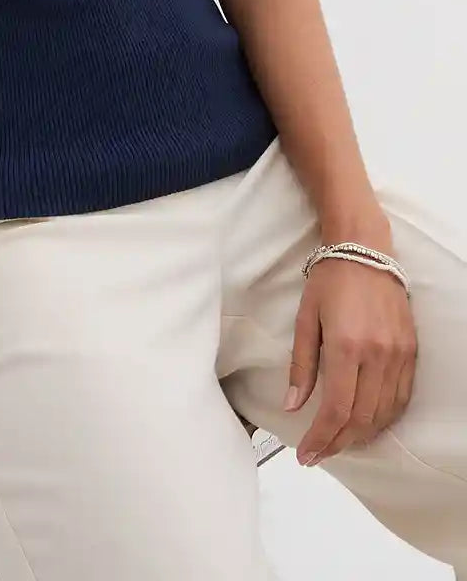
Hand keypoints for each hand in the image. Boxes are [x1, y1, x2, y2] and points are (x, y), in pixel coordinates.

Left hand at [286, 252, 417, 466]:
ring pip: (384, 414)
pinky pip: (401, 398)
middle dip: (338, 443)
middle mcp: (377, 355)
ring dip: (361, 435)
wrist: (365, 250)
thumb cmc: (329, 280)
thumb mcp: (305, 319)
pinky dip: (384, 418)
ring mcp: (398, 355)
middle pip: (362, 419)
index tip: (307, 454)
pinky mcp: (411, 351)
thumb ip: (301, 365)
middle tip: (318, 453)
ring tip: (338, 442)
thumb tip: (293, 406)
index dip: (321, 439)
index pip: (337, 410)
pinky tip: (367, 423)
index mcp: (346, 347)